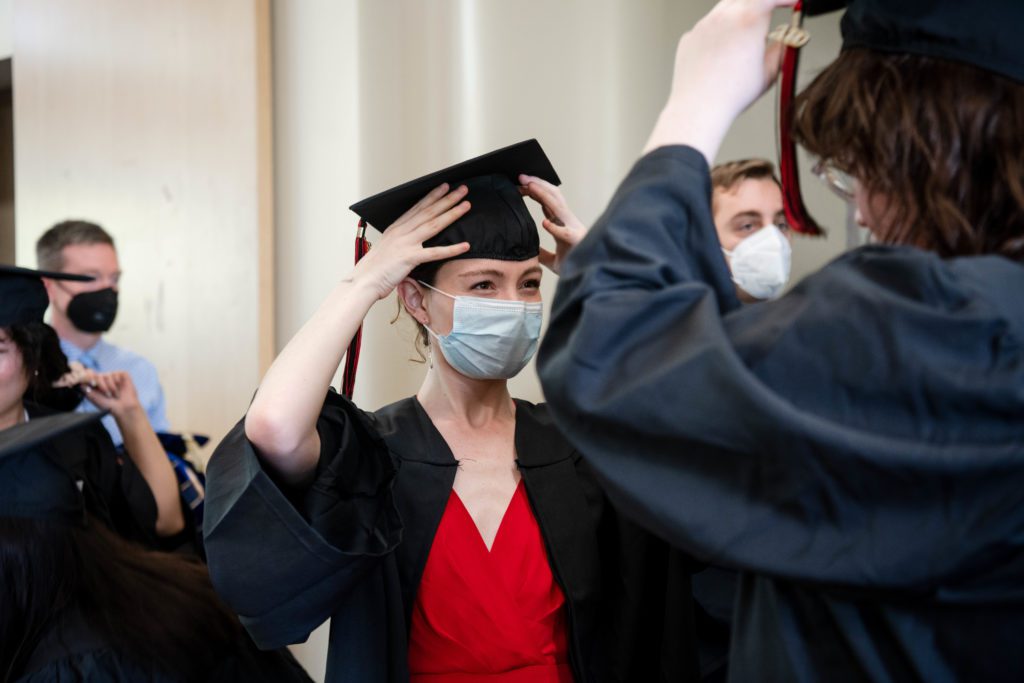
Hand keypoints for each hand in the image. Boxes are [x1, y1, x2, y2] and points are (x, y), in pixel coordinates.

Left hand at [76, 370, 141, 417]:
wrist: (123, 409)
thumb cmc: (109, 406)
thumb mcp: (94, 398)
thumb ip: (86, 389)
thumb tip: (79, 382)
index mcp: (96, 383)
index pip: (89, 375)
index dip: (88, 376)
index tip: (88, 382)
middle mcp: (105, 378)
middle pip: (98, 375)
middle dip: (101, 385)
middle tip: (106, 394)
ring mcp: (114, 376)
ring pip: (107, 375)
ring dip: (110, 387)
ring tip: (115, 394)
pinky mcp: (123, 375)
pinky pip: (117, 374)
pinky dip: (117, 382)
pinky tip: (120, 388)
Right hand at [352, 184, 471, 299]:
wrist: (363, 281)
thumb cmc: (374, 269)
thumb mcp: (388, 248)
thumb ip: (401, 241)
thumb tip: (411, 240)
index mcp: (396, 228)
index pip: (418, 207)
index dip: (433, 196)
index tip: (445, 187)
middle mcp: (401, 231)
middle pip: (429, 211)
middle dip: (447, 199)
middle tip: (462, 190)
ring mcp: (406, 243)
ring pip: (433, 225)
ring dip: (452, 214)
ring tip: (466, 205)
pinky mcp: (410, 257)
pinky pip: (435, 252)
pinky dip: (451, 249)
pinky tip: (465, 245)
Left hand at [519, 175, 586, 274]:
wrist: (586, 277)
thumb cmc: (574, 265)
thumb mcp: (553, 260)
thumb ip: (542, 253)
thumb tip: (530, 250)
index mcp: (563, 223)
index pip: (548, 201)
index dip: (535, 190)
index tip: (520, 184)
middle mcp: (568, 221)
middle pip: (553, 196)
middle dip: (538, 184)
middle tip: (520, 176)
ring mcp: (573, 229)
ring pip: (558, 206)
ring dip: (543, 195)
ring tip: (529, 186)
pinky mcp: (576, 242)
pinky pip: (565, 233)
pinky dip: (555, 228)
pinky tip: (545, 223)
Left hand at [645, 0, 795, 160]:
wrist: (698, 107)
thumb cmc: (730, 94)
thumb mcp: (768, 72)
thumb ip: (780, 50)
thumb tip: (785, 42)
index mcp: (748, 21)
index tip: (792, 3)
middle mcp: (724, 17)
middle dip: (762, 4)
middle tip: (769, 15)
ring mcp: (704, 25)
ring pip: (725, 7)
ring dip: (739, 14)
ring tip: (745, 37)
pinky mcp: (690, 37)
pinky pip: (708, 26)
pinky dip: (719, 32)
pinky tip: (723, 51)